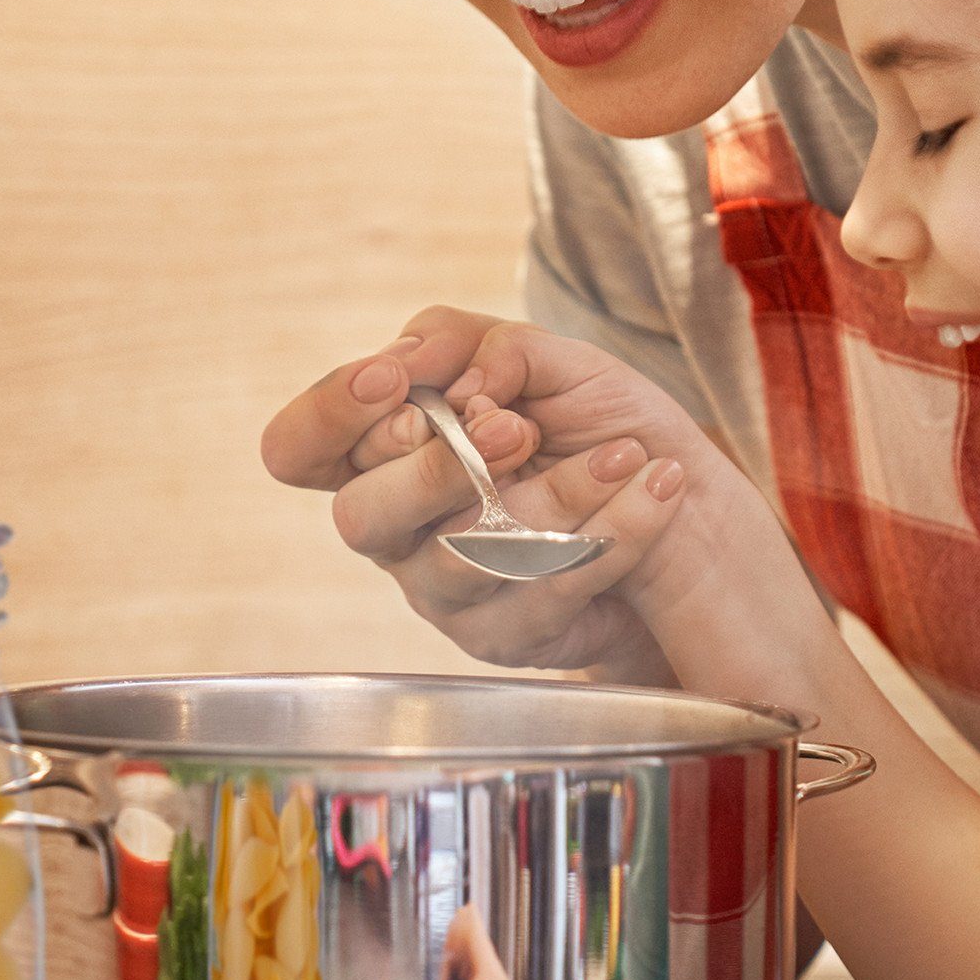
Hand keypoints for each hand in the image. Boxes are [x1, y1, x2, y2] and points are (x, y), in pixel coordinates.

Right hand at [259, 308, 703, 675]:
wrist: (681, 505)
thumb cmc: (591, 424)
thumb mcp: (542, 359)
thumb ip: (477, 342)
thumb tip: (449, 376)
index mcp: (381, 451)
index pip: (298, 448)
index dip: (331, 414)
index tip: (395, 378)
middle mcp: (394, 528)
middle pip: (359, 517)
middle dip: (436, 470)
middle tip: (513, 428)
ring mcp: (441, 589)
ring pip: (466, 557)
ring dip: (552, 496)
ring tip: (620, 455)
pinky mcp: (501, 636)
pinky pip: (545, 592)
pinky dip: (612, 529)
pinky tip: (655, 485)